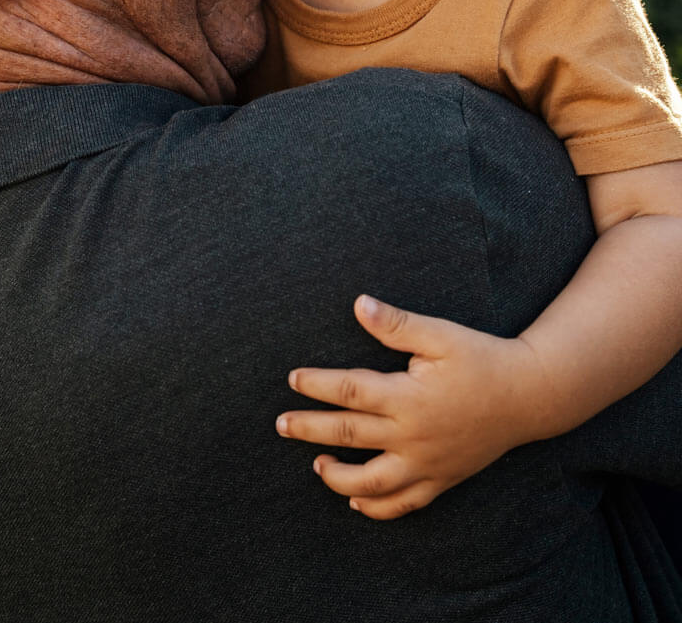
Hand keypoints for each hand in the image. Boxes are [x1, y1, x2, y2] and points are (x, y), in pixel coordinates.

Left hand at [276, 294, 546, 519]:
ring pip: (371, 483)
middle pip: (349, 436)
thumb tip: (358, 304)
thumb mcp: (440, 334)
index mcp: (409, 397)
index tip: (293, 379)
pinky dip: (377, 508)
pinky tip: (357, 502)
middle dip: (310, 430)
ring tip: (316, 465)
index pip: (350, 392)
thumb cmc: (482, 358)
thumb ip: (396, 324)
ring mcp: (427, 463)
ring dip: (338, 478)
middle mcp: (413, 435)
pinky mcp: (442, 479)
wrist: (530, 395)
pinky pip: (404, 503)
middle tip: (281, 425)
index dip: (317, 385)